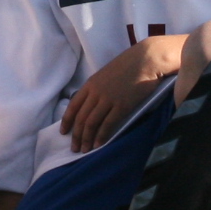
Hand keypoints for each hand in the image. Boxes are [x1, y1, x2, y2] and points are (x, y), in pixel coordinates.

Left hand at [61, 36, 183, 152]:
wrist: (147, 59)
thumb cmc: (129, 65)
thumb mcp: (106, 74)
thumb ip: (97, 87)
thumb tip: (93, 103)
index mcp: (90, 84)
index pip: (73, 106)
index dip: (67, 121)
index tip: (63, 132)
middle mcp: (96, 92)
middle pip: (81, 117)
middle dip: (76, 135)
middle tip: (74, 148)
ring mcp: (108, 99)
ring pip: (91, 123)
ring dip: (86, 138)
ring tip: (85, 150)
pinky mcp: (122, 106)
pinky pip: (107, 124)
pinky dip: (101, 136)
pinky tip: (99, 144)